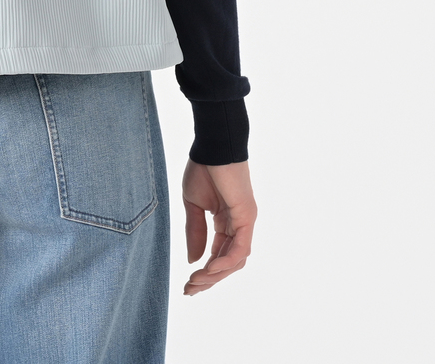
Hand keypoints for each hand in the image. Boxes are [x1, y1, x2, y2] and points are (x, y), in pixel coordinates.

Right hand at [181, 158, 255, 294]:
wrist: (212, 145)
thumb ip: (195, 232)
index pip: (219, 254)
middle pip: (228, 263)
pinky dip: (225, 262)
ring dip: (216, 275)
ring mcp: (245, 222)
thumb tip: (194, 260)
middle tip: (190, 290)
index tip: (188, 284)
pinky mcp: (247, 217)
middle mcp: (239, 225)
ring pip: (235, 260)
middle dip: (209, 280)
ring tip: (196, 281)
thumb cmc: (203, 168)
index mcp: (226, 222)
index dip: (205, 272)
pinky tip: (209, 269)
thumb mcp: (193, 205)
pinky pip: (239, 248)